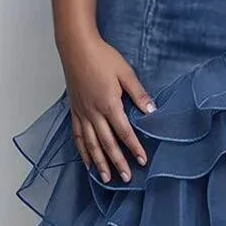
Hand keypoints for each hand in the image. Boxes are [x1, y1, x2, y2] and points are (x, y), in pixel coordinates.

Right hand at [60, 33, 156, 183]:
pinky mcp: (74, 110)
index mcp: (109, 103)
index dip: (134, 148)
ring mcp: (82, 113)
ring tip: (106, 178)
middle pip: (107, 143)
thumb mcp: (125, 73)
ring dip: (100, 162)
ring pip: (91, 144)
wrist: (76, 47)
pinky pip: (78, 135)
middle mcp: (93, 112)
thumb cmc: (102, 57)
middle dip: (118, 162)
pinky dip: (82, 151)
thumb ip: (138, 93)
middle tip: (126, 178)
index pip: (124, 132)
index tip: (142, 160)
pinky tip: (87, 162)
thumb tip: (152, 110)